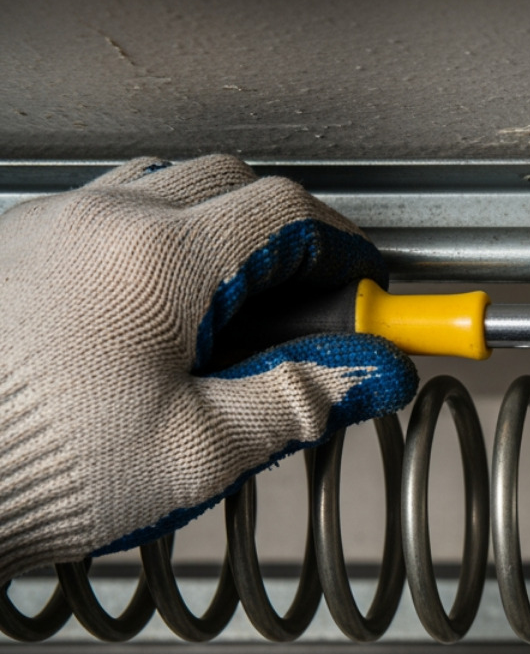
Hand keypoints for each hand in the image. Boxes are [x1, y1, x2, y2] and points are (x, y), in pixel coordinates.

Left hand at [0, 155, 416, 580]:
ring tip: (232, 315)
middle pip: (230, 184)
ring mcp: (47, 228)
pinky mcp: (11, 252)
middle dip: (286, 236)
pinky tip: (157, 318)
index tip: (367, 290)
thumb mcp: (201, 450)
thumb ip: (300, 400)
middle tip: (309, 309)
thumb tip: (370, 373)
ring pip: (164, 187)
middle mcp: (99, 222)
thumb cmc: (38, 469)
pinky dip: (153, 245)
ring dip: (217, 232)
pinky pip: (102, 214)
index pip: (288, 215)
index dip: (344, 250)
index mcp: (158, 261)